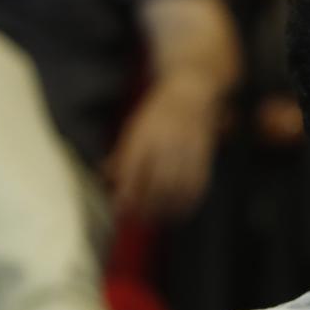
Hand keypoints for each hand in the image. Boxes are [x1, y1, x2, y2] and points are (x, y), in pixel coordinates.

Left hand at [105, 77, 220, 219]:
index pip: (132, 170)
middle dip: (148, 205)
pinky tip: (183, 209)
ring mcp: (186, 147)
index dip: (126, 192)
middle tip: (140, 219)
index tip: (120, 209)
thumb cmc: (158, 113)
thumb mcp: (135, 128)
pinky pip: (198, 182)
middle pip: (155, 183)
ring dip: (168, 207)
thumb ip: (122, 154)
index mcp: (144, 135)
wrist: (190, 91)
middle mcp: (165, 141)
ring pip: (177, 186)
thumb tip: (105, 177)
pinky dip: (190, 200)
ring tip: (160, 219)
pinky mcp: (203, 152)